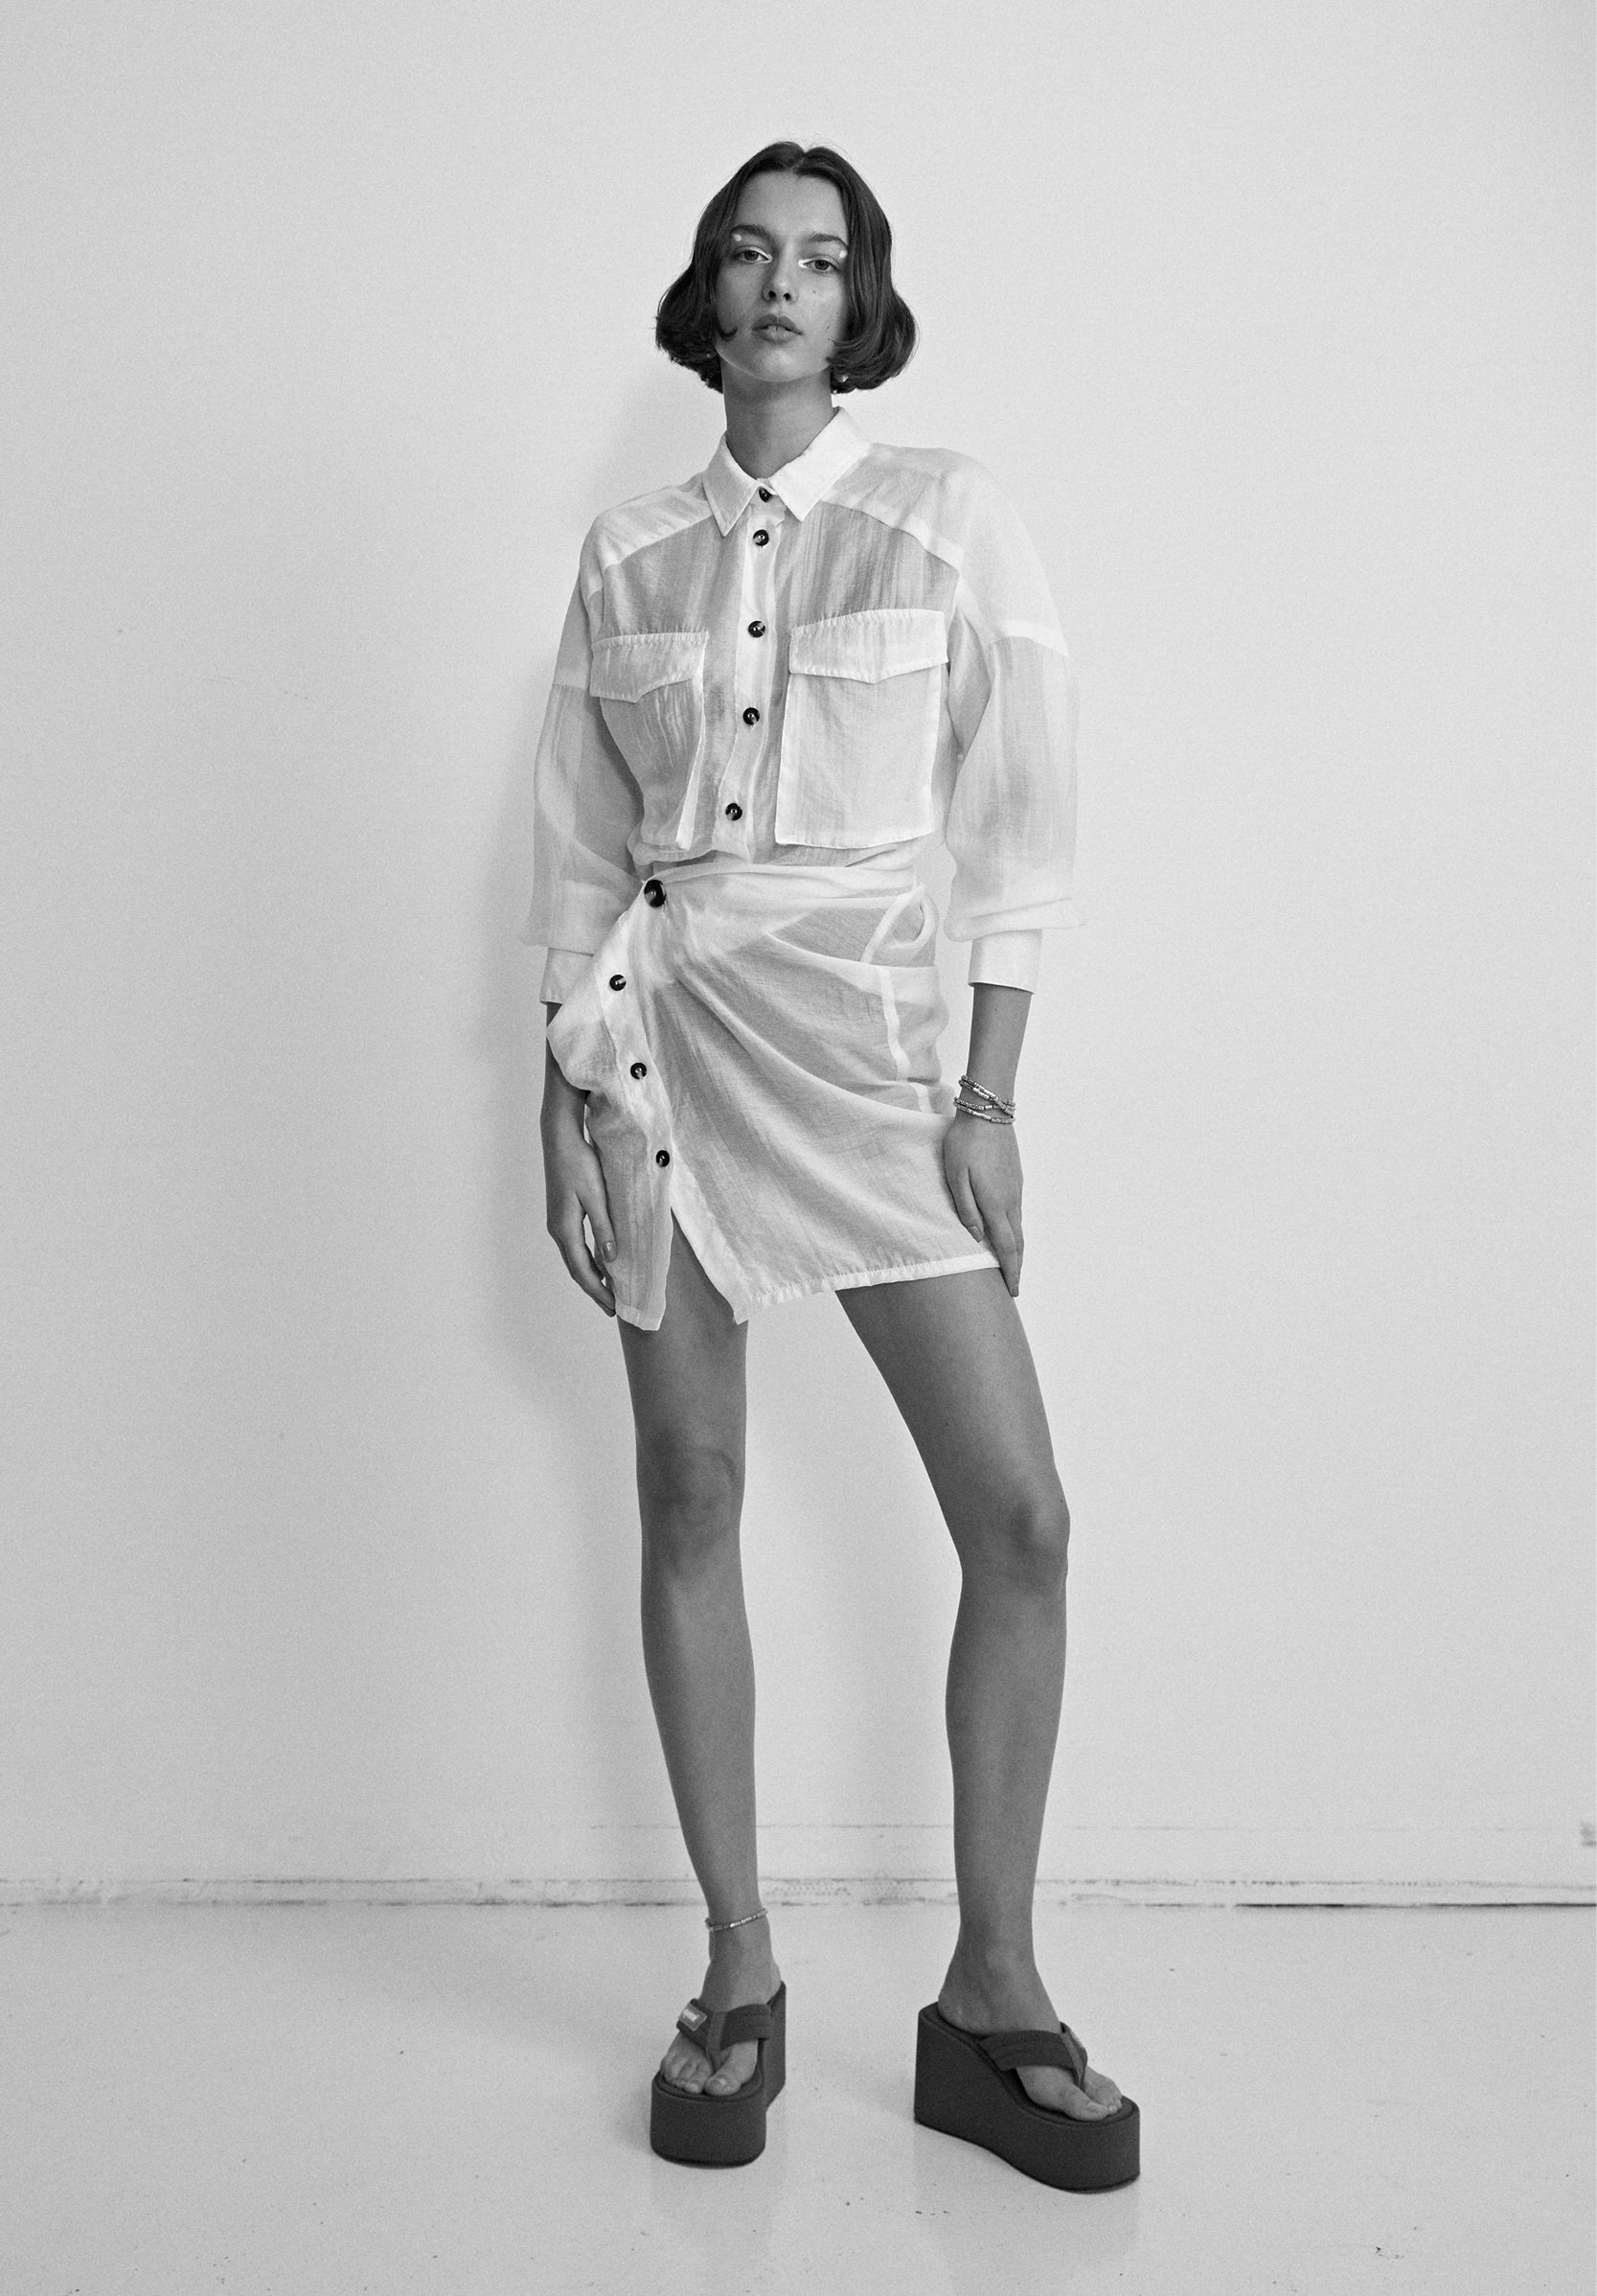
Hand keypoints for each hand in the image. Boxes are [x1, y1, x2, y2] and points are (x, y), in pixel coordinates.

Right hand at [541, 1071, 617, 1316]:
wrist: (559, 1138)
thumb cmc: (579, 1164)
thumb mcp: (597, 1197)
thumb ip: (604, 1228)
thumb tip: (610, 1259)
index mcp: (565, 1230)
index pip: (583, 1270)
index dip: (598, 1291)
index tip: (614, 1307)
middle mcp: (558, 1230)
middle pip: (577, 1268)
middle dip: (595, 1289)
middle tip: (613, 1307)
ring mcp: (558, 1222)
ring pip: (576, 1258)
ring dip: (592, 1275)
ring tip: (610, 1289)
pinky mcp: (562, 1214)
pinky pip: (576, 1246)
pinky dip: (588, 1259)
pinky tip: (601, 1262)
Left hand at [943, 1110, 1023, 1294]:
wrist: (988, 1113)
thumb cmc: (964, 1143)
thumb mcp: (955, 1176)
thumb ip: (966, 1209)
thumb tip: (977, 1237)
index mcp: (995, 1204)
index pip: (1007, 1247)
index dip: (1010, 1271)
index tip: (1012, 1291)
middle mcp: (1011, 1201)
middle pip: (1018, 1242)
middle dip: (1017, 1267)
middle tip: (1013, 1287)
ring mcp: (1016, 1189)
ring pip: (1019, 1227)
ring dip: (1017, 1250)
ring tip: (1011, 1265)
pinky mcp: (1016, 1179)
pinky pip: (1017, 1213)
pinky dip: (1016, 1231)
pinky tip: (1008, 1233)